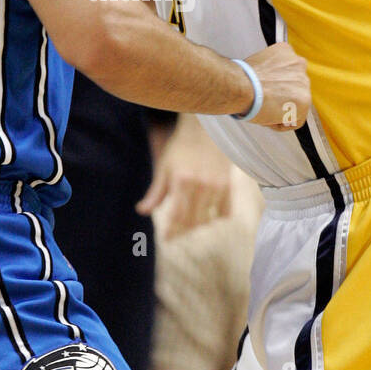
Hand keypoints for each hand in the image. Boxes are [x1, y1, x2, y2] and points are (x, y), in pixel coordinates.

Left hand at [137, 114, 232, 237]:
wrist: (205, 130)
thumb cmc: (181, 148)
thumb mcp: (164, 168)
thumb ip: (156, 192)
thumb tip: (141, 211)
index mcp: (182, 181)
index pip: (177, 216)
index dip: (171, 231)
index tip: (166, 239)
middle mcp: (201, 186)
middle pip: (192, 221)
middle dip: (183, 230)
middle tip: (176, 233)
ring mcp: (217, 186)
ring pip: (208, 219)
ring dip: (198, 224)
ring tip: (189, 224)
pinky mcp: (228, 185)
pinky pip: (224, 212)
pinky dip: (216, 217)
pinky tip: (208, 215)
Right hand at [244, 43, 310, 130]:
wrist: (243, 87)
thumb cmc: (243, 78)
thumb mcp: (257, 63)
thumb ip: (269, 71)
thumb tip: (266, 82)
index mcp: (287, 52)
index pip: (287, 70)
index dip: (275, 84)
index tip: (266, 89)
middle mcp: (299, 65)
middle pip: (293, 87)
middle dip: (281, 96)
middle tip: (264, 101)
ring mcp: (304, 84)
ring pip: (295, 104)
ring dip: (281, 109)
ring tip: (265, 108)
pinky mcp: (305, 102)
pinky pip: (295, 120)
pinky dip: (281, 123)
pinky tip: (268, 116)